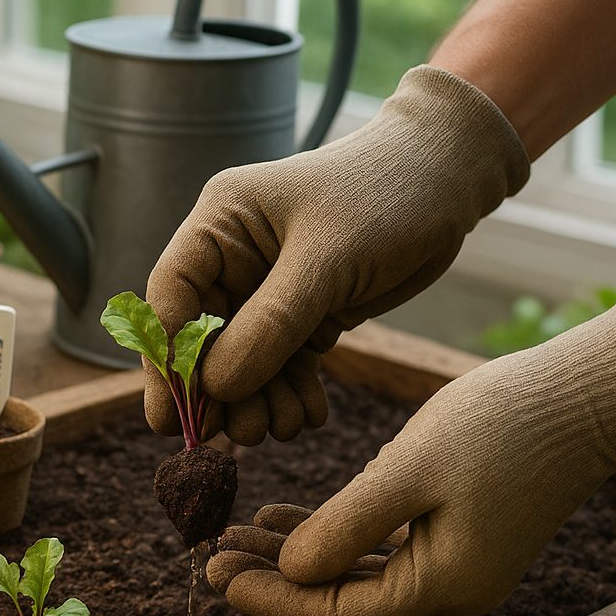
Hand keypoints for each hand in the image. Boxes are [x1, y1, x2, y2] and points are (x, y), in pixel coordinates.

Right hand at [144, 65, 528, 445]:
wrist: (448, 180)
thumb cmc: (385, 195)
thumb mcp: (327, 261)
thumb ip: (270, 324)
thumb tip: (215, 387)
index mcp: (220, 224)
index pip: (171, 297)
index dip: (167, 357)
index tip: (174, 414)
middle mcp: (233, 258)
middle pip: (200, 339)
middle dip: (216, 391)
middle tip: (234, 435)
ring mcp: (267, 288)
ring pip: (242, 360)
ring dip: (256, 400)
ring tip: (280, 428)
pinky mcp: (306, 311)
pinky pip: (283, 364)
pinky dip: (291, 393)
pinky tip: (308, 416)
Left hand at [207, 299, 615, 615]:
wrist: (585, 394)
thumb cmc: (502, 424)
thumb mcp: (411, 468)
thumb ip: (348, 525)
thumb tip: (291, 572)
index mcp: (444, 586)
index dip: (274, 602)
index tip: (216, 576)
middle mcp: (452, 590)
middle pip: (343, 607)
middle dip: (275, 584)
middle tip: (210, 557)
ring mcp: (458, 565)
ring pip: (357, 579)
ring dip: (297, 561)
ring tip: (234, 535)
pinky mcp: (459, 534)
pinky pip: (380, 554)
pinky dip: (331, 540)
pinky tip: (284, 519)